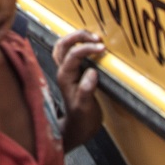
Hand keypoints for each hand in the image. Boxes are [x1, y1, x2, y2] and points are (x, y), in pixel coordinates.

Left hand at [53, 30, 104, 149]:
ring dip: (77, 38)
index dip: (87, 48)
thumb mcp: (85, 108)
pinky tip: (92, 45)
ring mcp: (66, 71)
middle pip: (63, 44)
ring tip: (94, 37)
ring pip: (64, 46)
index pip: (73, 55)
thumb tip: (92, 73)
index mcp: (65, 77)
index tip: (102, 48)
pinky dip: (79, 44)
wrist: (78, 128)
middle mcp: (63, 71)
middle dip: (78, 36)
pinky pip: (70, 52)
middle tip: (97, 37)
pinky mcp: (73, 72)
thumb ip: (87, 91)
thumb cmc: (81, 119)